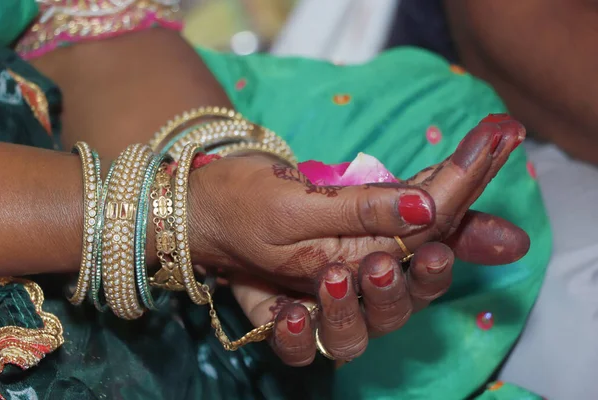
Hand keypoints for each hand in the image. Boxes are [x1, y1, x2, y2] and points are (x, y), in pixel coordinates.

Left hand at [228, 115, 529, 364]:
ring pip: (353, 338)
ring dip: (348, 315)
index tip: (437, 253)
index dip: (437, 271)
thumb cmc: (279, 194)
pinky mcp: (288, 323)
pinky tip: (289, 315)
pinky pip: (299, 348)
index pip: (427, 272)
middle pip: (397, 312)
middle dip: (394, 295)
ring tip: (332, 279)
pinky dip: (297, 338)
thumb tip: (466, 218)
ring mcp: (323, 310)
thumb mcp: (331, 194)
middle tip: (380, 268)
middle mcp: (360, 290)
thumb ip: (391, 207)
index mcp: (383, 252)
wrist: (215, 210)